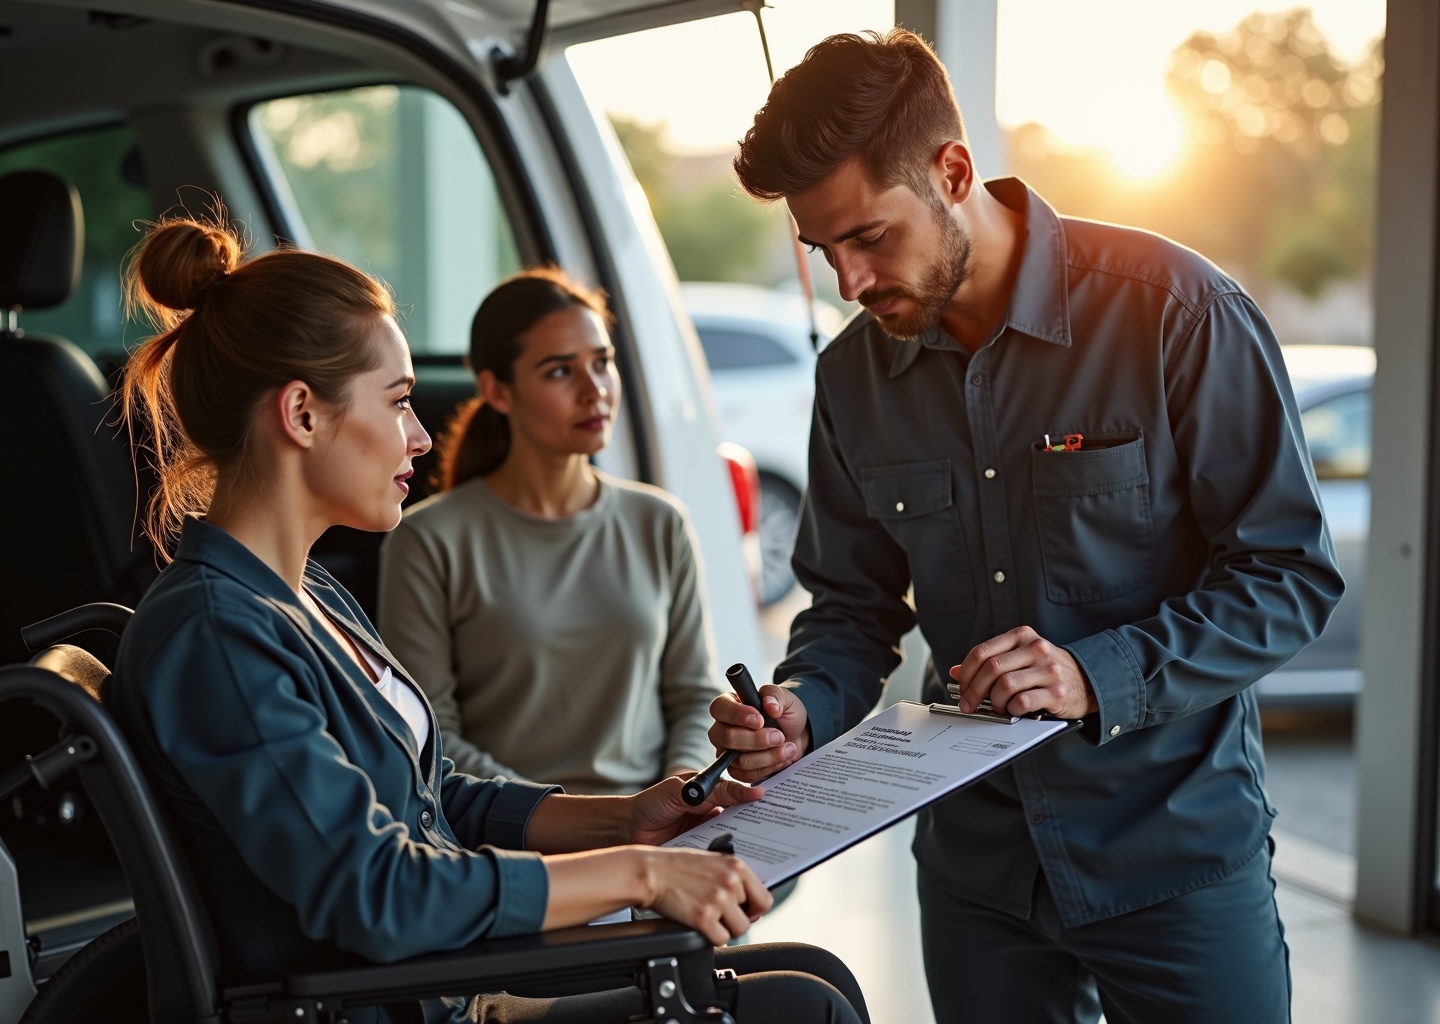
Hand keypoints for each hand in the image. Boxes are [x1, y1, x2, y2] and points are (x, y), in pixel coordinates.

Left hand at [628, 774, 763, 845]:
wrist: (627, 830)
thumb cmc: (650, 804)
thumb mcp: (681, 791)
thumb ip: (712, 790)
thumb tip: (745, 790)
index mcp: (710, 792)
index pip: (739, 794)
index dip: (755, 798)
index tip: (773, 802)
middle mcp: (712, 812)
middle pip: (742, 817)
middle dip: (756, 822)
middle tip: (775, 829)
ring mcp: (708, 832)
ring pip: (734, 837)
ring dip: (745, 842)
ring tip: (764, 848)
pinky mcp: (701, 851)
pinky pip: (719, 853)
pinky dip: (728, 857)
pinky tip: (740, 863)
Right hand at [641, 847, 773, 944]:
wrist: (649, 872)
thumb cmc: (675, 866)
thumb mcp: (711, 860)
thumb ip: (731, 876)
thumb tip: (749, 900)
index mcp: (736, 866)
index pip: (765, 898)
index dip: (755, 909)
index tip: (745, 911)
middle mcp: (731, 882)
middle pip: (752, 917)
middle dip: (737, 919)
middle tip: (721, 916)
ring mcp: (718, 900)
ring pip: (739, 930)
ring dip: (725, 929)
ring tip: (709, 919)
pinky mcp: (703, 917)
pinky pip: (721, 939)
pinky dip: (711, 937)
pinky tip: (699, 925)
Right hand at [706, 686, 810, 782]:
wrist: (797, 735)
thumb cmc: (784, 714)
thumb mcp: (785, 698)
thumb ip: (775, 696)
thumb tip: (769, 705)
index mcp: (728, 705)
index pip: (720, 708)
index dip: (737, 715)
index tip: (760, 720)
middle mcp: (722, 729)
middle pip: (728, 738)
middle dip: (757, 740)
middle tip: (779, 736)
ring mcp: (727, 752)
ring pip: (740, 760)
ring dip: (768, 756)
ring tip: (788, 747)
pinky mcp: (737, 770)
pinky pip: (748, 775)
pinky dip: (769, 768)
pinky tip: (782, 758)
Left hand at [949, 626, 1096, 719]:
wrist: (1087, 681)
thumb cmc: (1047, 670)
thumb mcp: (1019, 658)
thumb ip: (989, 661)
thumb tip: (955, 672)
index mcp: (1022, 636)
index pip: (982, 652)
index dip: (965, 673)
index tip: (961, 688)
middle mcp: (1035, 649)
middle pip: (991, 668)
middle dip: (974, 690)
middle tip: (969, 704)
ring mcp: (1048, 670)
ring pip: (1005, 684)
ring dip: (994, 701)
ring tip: (997, 707)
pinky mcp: (1057, 692)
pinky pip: (1023, 701)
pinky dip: (1012, 709)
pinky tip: (1014, 710)